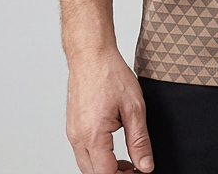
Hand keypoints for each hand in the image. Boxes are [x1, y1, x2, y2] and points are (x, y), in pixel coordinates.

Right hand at [65, 48, 154, 173]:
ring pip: (86, 165)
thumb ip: (139, 141)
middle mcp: (77, 137)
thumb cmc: (110, 74)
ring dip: (105, 168)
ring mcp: (72, 133)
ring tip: (127, 160)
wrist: (91, 55)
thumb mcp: (134, 108)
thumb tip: (145, 166)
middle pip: (94, 173)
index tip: (139, 172)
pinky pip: (83, 151)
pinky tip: (112, 148)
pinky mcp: (72, 127)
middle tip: (135, 169)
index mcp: (93, 135)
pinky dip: (97, 156)